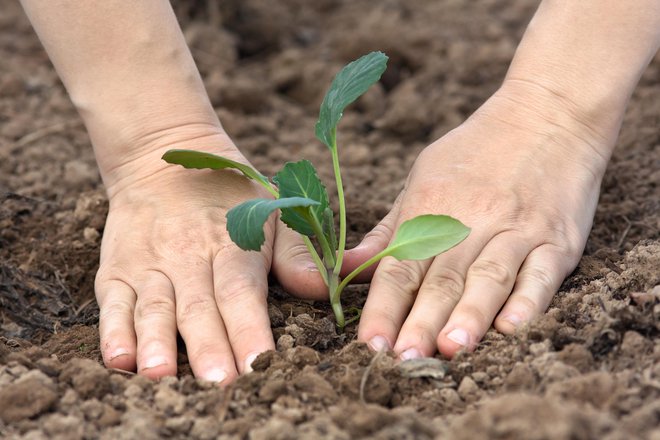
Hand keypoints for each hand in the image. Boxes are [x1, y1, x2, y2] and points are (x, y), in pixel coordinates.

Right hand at [95, 130, 322, 381]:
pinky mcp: (118, 271)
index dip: (249, 328)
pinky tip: (119, 359)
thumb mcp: (272, 209)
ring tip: (162, 375)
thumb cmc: (230, 195)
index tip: (260, 362)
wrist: (161, 160)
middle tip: (219, 383)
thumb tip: (325, 286)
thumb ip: (297, 253)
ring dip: (158, 343)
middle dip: (208, 347)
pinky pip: (113, 303)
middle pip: (199, 307)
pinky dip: (113, 331)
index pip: (240, 291)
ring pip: (154, 308)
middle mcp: (188, 257)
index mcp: (231, 244)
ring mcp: (150, 264)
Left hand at [344, 82, 611, 358]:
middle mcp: (471, 223)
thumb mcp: (422, 178)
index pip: (401, 268)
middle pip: (441, 280)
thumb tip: (346, 267)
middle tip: (404, 360)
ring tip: (451, 349)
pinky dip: (528, 301)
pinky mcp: (557, 238)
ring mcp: (516, 230)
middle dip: (420, 322)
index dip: (384, 307)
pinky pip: (541, 273)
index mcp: (431, 210)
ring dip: (469, 315)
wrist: (546, 112)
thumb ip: (389, 230)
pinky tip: (512, 327)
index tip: (370, 342)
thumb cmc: (476, 150)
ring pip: (488, 279)